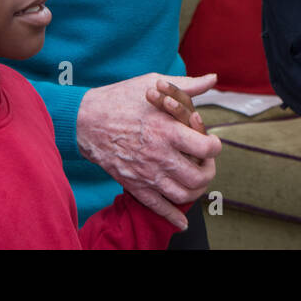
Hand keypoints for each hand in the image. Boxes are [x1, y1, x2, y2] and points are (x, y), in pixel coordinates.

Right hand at [77, 72, 221, 230]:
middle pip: (199, 176)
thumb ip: (188, 86)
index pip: (207, 148)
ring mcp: (147, 173)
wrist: (86, 120)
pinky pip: (158, 207)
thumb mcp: (155, 83)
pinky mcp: (134, 184)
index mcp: (168, 130)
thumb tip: (213, 78)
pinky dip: (173, 217)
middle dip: (209, 170)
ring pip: (183, 195)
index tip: (210, 141)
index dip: (214, 146)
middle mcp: (160, 155)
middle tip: (206, 162)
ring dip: (196, 191)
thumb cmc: (122, 98)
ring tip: (196, 179)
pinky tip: (182, 221)